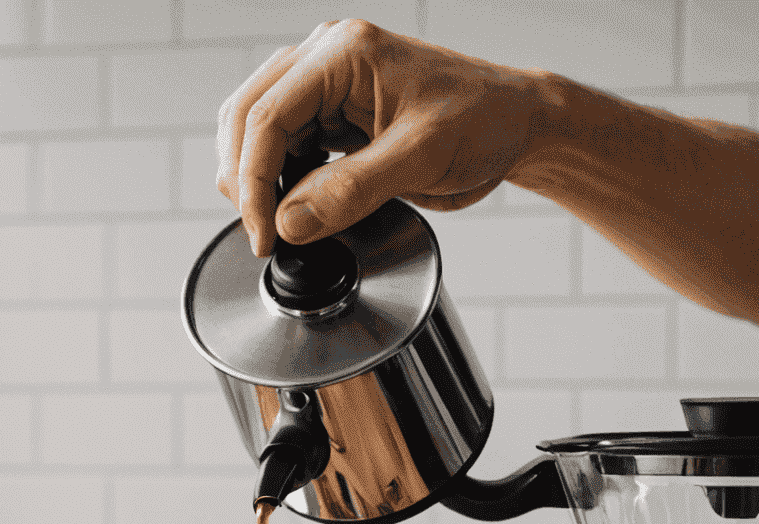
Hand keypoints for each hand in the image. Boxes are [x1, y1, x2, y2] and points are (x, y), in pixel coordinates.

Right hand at [216, 19, 541, 254]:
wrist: (514, 123)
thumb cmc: (483, 122)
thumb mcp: (422, 158)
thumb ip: (352, 190)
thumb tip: (290, 222)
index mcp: (344, 54)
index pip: (268, 116)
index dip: (254, 182)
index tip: (263, 234)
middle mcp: (326, 58)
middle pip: (246, 115)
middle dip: (243, 179)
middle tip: (261, 235)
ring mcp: (327, 84)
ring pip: (256, 128)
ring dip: (255, 179)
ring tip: (273, 225)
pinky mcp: (333, 113)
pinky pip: (284, 144)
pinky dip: (278, 180)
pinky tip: (293, 209)